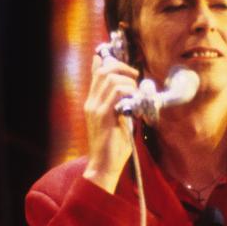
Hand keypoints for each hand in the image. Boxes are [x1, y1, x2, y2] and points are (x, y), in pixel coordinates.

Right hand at [82, 55, 139, 192]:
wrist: (103, 165)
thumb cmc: (114, 146)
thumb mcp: (119, 121)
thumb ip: (122, 106)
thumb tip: (134, 94)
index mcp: (93, 102)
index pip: (96, 72)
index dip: (108, 61)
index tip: (125, 64)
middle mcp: (91, 102)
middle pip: (103, 70)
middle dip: (122, 68)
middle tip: (135, 77)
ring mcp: (95, 108)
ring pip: (111, 78)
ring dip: (128, 82)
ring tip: (135, 94)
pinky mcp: (102, 115)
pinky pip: (117, 92)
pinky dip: (129, 92)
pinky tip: (134, 102)